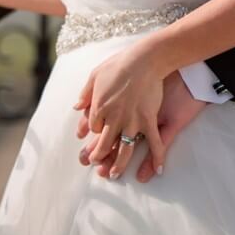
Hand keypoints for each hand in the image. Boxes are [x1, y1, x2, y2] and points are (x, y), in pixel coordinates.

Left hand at [72, 43, 167, 179]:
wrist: (144, 59)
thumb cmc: (119, 64)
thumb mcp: (95, 75)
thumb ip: (85, 93)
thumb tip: (76, 106)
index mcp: (99, 107)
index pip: (93, 127)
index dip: (93, 133)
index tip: (93, 137)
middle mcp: (113, 118)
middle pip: (103, 143)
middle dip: (99, 156)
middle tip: (97, 166)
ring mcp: (131, 121)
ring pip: (123, 149)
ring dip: (118, 164)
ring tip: (114, 175)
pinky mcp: (148, 120)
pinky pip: (153, 142)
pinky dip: (156, 157)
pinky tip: (157, 170)